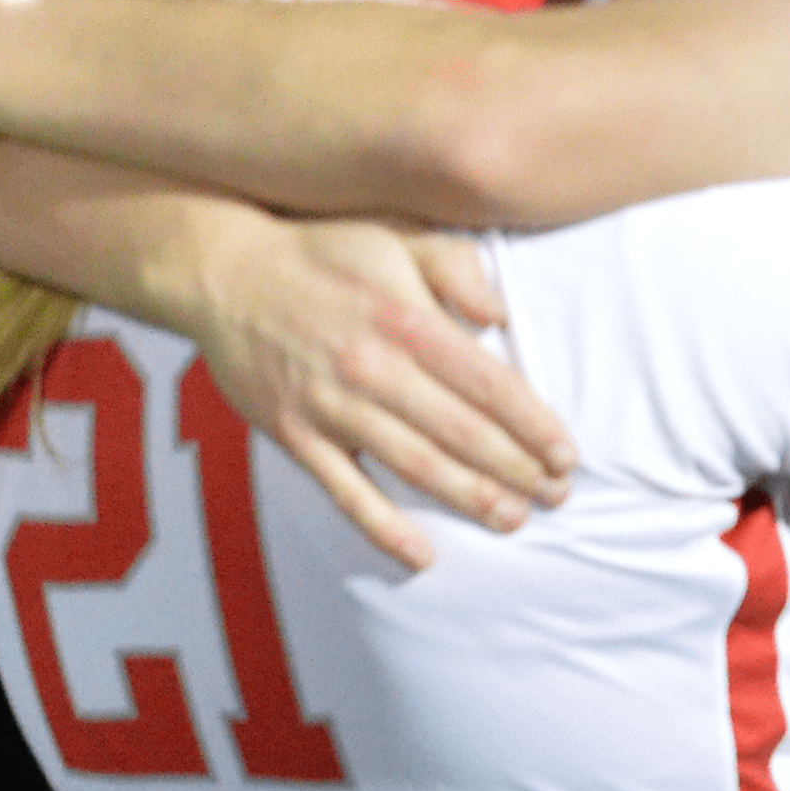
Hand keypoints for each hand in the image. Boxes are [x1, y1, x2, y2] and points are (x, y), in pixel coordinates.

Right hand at [174, 212, 575, 571]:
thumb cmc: (322, 253)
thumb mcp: (394, 234)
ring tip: (513, 520)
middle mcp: (374, 367)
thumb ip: (455, 265)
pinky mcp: (296, 436)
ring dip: (469, 499)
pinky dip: (385, 529)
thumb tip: (500, 315)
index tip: (566, 454)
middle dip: (516, 469)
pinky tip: (423, 556)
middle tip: (557, 496)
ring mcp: (332, 407)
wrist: (223, 273)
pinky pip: (346, 492)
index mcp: (406, 319)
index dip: (532, 424)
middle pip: (461, 432)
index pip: (487, 383)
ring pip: (415, 466)